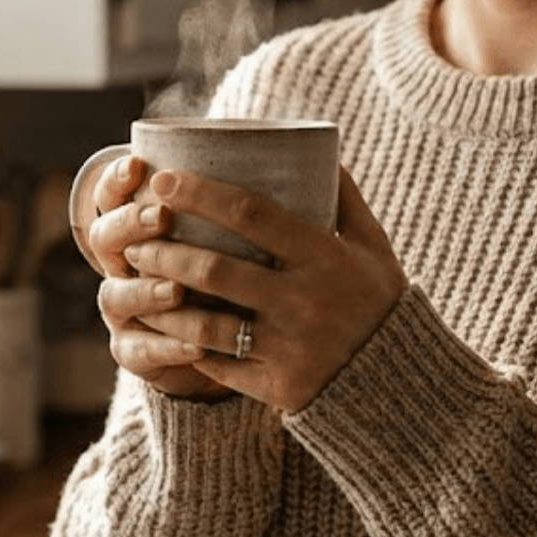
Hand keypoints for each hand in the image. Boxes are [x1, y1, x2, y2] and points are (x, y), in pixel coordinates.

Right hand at [86, 154, 232, 400]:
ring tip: (174, 289)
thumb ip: (252, 204)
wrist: (221, 340)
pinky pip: (140, 351)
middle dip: (130, 224)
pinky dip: (167, 348)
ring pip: (115, 297)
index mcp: (139, 226)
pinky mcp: (136, 350)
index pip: (112, 194)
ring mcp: (125, 309)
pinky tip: (196, 348)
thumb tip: (299, 153)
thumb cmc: (241, 272)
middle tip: (162, 217)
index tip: (139, 165)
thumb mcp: (243, 235)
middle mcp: (123, 264)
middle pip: (105, 239)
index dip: (117, 179)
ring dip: (145, 291)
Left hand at [123, 168, 406, 412]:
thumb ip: (345, 200)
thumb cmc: (379, 304)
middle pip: (215, 269)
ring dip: (163, 303)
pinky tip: (160, 329)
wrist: (402, 384)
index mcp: (324, 257)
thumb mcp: (373, 247)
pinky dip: (185, 347)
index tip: (162, 180)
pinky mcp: (277, 386)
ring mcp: (289, 347)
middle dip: (164, 251)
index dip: (200, 193)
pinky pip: (218, 365)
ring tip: (136, 283)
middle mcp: (304, 301)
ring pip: (207, 324)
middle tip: (134, 239)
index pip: (251, 213)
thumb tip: (321, 150)